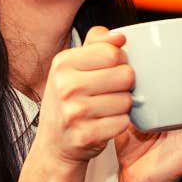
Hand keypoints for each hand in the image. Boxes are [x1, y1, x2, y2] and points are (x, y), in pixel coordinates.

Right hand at [34, 26, 134, 164]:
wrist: (54, 144)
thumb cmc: (69, 100)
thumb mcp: (74, 66)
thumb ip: (97, 44)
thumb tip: (120, 36)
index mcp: (63, 63)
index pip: (113, 52)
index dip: (120, 61)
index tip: (111, 70)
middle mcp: (65, 86)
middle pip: (125, 75)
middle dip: (125, 84)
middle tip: (109, 92)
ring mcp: (74, 113)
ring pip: (127, 100)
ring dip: (122, 106)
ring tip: (105, 108)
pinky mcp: (85, 136)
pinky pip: (123, 122)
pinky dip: (119, 124)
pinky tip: (104, 123)